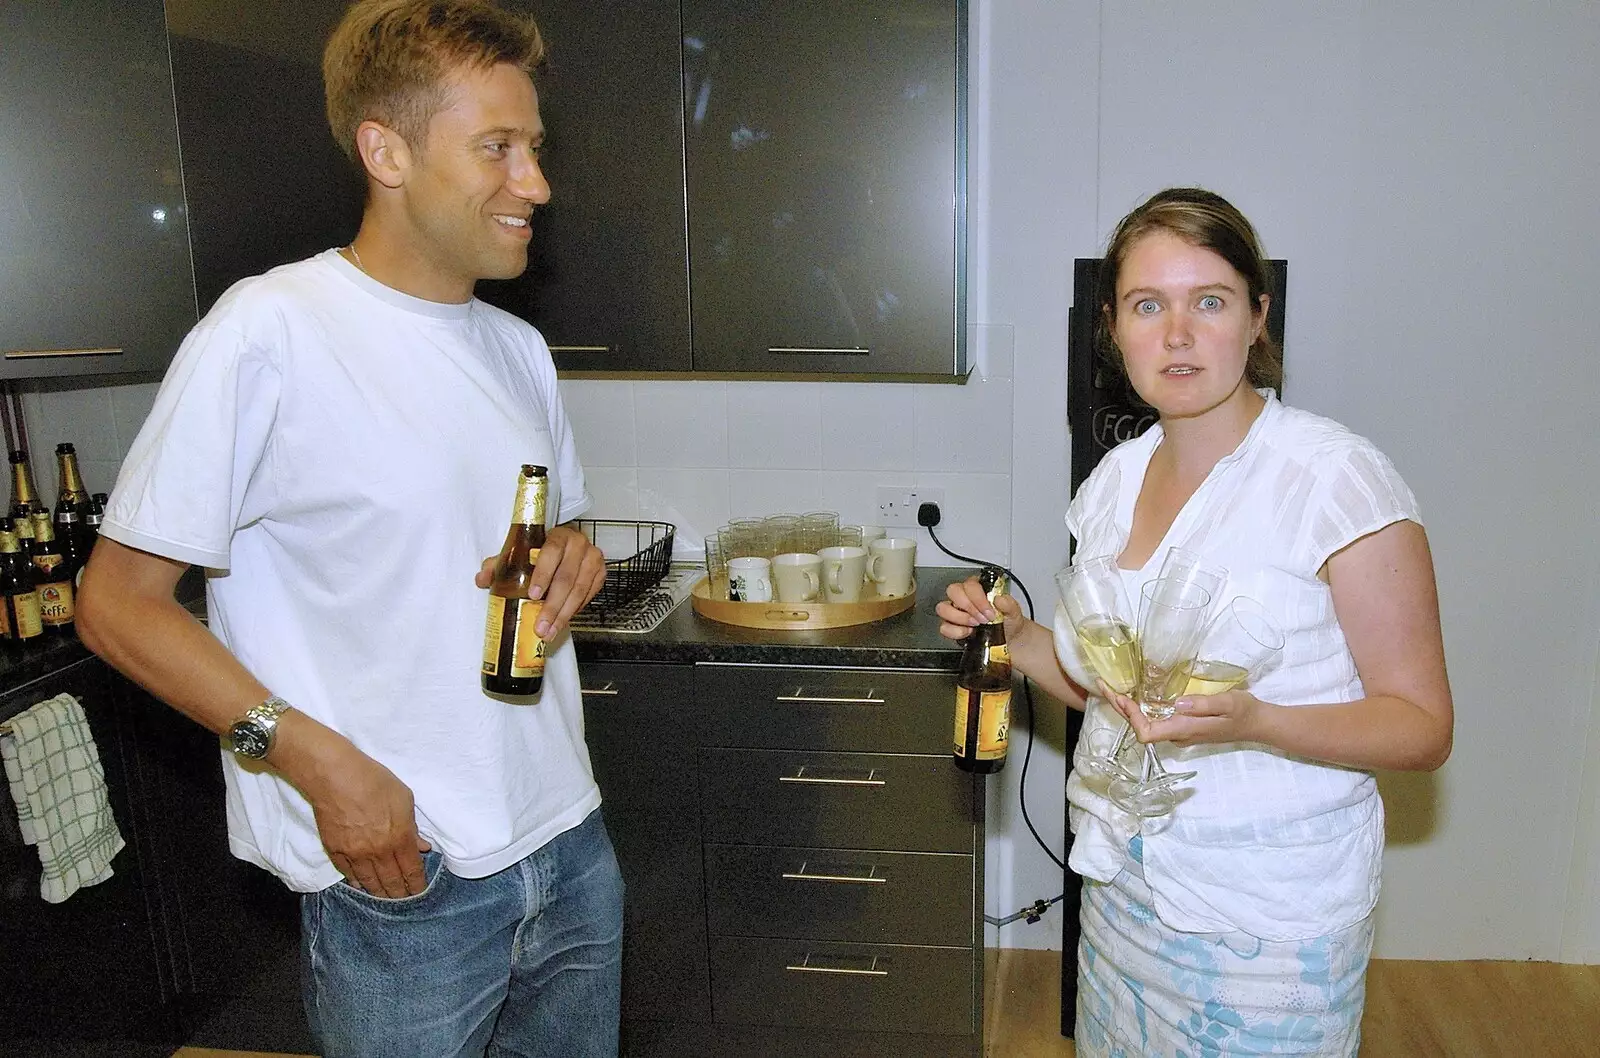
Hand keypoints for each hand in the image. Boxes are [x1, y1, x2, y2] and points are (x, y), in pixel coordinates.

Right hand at [302, 742, 430, 897]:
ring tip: (386, 900)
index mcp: (399, 838)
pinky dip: (357, 882)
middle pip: (391, 882)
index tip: (420, 893)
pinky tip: (361, 886)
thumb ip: (413, 826)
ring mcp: (355, 854)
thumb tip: (422, 846)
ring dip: (379, 893)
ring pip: (369, 883)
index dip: (417, 885)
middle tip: (405, 902)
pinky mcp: (335, 851)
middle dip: (400, 895)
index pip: (411, 870)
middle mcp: (378, 852)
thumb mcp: (404, 798)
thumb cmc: (374, 781)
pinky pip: (348, 874)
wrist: (335, 777)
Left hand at [475, 523, 605, 639]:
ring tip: (550, 631)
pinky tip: (563, 621)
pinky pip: (589, 595)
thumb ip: (498, 565)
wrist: (564, 546)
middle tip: (540, 626)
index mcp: (557, 535)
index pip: (551, 552)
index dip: (543, 574)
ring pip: (579, 590)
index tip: (534, 595)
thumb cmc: (539, 550)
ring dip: (564, 614)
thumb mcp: (517, 554)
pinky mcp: (600, 573)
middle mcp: (578, 544)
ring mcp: (592, 558)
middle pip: (566, 578)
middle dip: (553, 606)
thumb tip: (482, 579)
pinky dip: (576, 610)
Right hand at [936, 575, 1026, 642]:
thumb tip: (999, 599)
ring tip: (975, 625)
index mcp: (978, 588)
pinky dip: (955, 631)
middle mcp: (964, 596)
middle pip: (953, 591)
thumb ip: (1009, 603)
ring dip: (959, 618)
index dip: (978, 599)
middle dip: (968, 607)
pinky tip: (968, 632)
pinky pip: (943, 627)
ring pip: (943, 608)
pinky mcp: (951, 626)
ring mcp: (955, 611)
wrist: (1008, 639)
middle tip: (982, 619)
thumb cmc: (1008, 621)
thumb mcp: (1014, 611)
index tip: (989, 612)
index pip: (970, 585)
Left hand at [1096, 678, 1271, 747]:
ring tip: (1113, 687)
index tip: (1119, 695)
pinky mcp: (1183, 726)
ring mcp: (1179, 732)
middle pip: (1141, 727)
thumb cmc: (1243, 712)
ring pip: (1146, 723)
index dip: (1130, 716)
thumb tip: (1176, 703)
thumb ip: (1203, 705)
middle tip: (1104, 685)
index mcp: (1185, 730)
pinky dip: (1141, 707)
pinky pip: (1155, 719)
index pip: (1147, 732)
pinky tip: (1136, 692)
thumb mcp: (1228, 703)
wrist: (1257, 724)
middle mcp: (1178, 735)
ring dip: (1128, 707)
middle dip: (1121, 708)